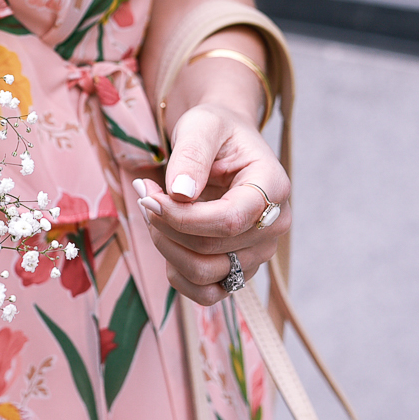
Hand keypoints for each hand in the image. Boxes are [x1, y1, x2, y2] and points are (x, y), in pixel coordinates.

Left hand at [132, 103, 290, 305]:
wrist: (224, 145)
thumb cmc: (215, 131)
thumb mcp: (201, 126)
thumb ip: (191, 154)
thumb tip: (179, 193)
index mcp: (273, 188)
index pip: (228, 221)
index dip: (181, 217)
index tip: (147, 195)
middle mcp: (273, 226)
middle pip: (209, 250)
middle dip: (164, 225)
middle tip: (144, 194)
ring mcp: (258, 253)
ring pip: (204, 275)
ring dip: (166, 248)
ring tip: (153, 214)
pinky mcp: (239, 270)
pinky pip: (206, 293)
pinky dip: (177, 273)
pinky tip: (167, 240)